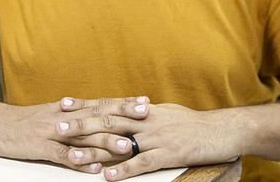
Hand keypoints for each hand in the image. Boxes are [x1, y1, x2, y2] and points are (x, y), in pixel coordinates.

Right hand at [0, 96, 150, 174]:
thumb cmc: (22, 121)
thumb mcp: (51, 114)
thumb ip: (74, 116)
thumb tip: (96, 117)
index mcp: (68, 110)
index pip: (101, 104)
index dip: (124, 103)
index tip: (145, 102)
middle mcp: (64, 118)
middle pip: (98, 115)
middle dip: (123, 116)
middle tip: (147, 116)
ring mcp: (52, 133)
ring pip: (83, 137)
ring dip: (106, 142)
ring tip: (127, 146)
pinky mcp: (39, 148)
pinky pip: (60, 156)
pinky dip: (77, 162)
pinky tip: (91, 168)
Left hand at [58, 98, 240, 179]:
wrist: (222, 130)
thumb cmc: (194, 123)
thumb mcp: (166, 112)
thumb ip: (144, 113)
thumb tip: (128, 109)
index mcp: (143, 110)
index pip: (107, 105)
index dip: (84, 105)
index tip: (62, 105)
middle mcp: (145, 120)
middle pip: (107, 120)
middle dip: (81, 124)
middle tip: (57, 127)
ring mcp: (156, 137)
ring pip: (120, 143)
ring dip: (95, 149)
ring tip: (73, 155)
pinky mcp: (168, 155)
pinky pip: (142, 163)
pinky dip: (124, 170)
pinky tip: (108, 176)